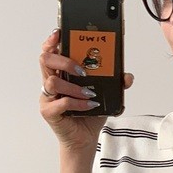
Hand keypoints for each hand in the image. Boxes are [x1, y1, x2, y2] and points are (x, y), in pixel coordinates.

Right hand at [39, 29, 134, 153]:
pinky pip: (60, 102)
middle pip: (45, 60)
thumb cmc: (90, 113)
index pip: (50, 51)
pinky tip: (90, 105)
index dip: (52, 41)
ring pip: (53, 82)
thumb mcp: (105, 95)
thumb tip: (127, 76)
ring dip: (74, 87)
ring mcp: (48, 97)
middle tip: (82, 70)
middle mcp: (51, 82)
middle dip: (64, 60)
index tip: (60, 34)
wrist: (85, 138)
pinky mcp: (49, 112)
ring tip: (89, 94)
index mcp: (61, 73)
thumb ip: (115, 83)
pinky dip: (78, 103)